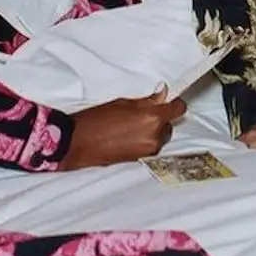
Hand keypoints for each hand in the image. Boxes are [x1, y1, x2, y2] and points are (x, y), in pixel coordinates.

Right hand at [63, 93, 184, 168]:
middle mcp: (154, 136)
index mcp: (152, 118)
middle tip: (141, 113)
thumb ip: (147, 101)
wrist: (77, 143)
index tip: (170, 101)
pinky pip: (150, 146)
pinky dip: (144, 140)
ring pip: (160, 136)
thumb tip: (162, 95)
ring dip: (152, 130)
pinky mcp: (140, 159)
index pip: (177, 110)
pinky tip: (127, 135)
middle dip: (159, 119)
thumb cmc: (95, 121)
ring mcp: (148, 150)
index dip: (174, 104)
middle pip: (169, 124)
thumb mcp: (123, 103)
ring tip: (130, 126)